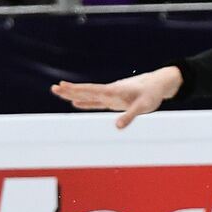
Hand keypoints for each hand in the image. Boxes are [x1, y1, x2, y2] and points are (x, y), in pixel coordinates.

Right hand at [52, 66, 182, 128]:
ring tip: (59, 92)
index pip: (91, 90)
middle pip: (86, 91)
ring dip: (74, 94)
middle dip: (70, 90)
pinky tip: (75, 102)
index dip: (77, 89)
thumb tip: (117, 127)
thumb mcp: (143, 107)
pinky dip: (86, 101)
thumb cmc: (151, 94)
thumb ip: (130, 116)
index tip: (62, 86)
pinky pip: (96, 101)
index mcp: (113, 91)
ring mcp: (110, 95)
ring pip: (89, 95)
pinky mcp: (114, 99)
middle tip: (53, 88)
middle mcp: (109, 91)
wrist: (158, 85)